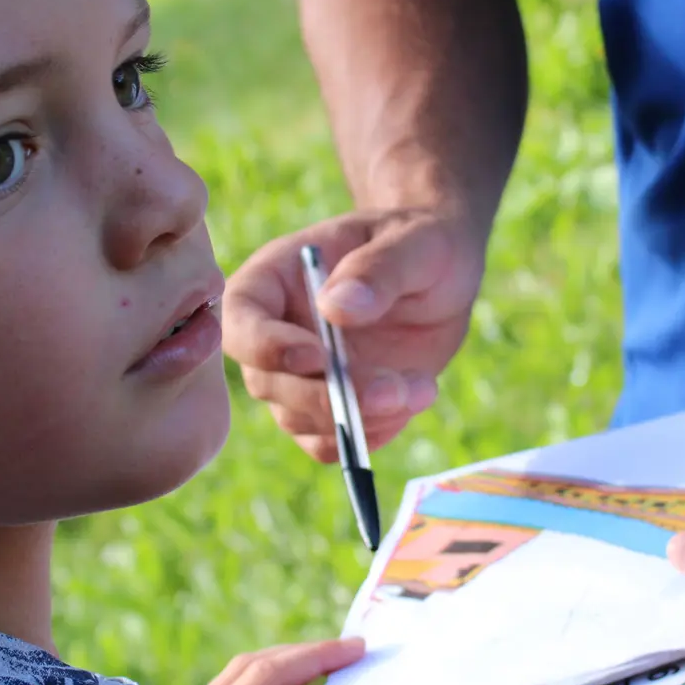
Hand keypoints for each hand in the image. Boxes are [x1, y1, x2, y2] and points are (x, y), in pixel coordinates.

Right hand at [224, 207, 486, 461]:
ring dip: (358, 419)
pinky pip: (329, 441)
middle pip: (267, 381)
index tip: (318, 356)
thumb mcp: (412, 242)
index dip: (266, 345)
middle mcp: (276, 332)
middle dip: (325, 396)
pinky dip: (368, 435)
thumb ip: (378, 270)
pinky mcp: (329, 407)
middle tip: (391, 391)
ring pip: (299, 419)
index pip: (241, 318)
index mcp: (275, 278)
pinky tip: (411, 402)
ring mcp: (299, 375)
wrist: (443, 275)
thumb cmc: (418, 243)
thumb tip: (336, 307)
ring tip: (419, 388)